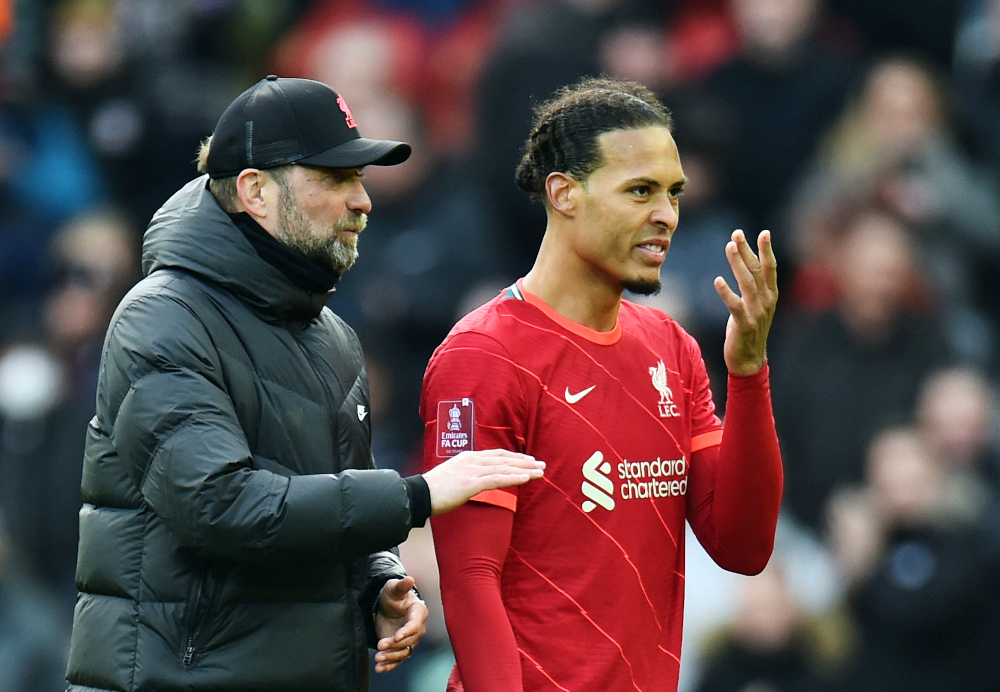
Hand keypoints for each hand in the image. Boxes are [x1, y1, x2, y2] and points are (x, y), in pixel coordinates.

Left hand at [374, 576, 427, 672]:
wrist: (388, 606)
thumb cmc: (394, 595)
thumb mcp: (394, 588)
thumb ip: (401, 586)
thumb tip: (409, 579)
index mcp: (419, 613)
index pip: (415, 625)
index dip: (406, 632)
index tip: (396, 637)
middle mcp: (417, 628)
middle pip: (409, 641)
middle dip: (395, 645)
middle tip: (380, 645)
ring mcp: (409, 640)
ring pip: (403, 652)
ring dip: (391, 657)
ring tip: (378, 658)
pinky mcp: (400, 648)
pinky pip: (397, 659)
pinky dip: (389, 665)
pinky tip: (379, 668)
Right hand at [423, 449, 544, 515]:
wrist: (419, 495)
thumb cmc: (434, 491)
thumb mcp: (454, 478)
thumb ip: (468, 476)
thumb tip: (479, 481)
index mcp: (468, 457)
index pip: (496, 455)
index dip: (514, 457)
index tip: (528, 460)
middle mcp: (472, 460)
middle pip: (504, 459)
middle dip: (524, 462)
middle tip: (541, 465)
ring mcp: (471, 470)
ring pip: (504, 468)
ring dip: (524, 470)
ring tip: (539, 472)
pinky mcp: (471, 483)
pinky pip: (497, 479)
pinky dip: (513, 478)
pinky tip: (526, 478)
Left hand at [714, 229, 777, 375]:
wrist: (749, 359)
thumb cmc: (749, 329)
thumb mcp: (755, 305)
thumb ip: (754, 287)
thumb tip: (745, 264)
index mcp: (771, 295)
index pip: (769, 268)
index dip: (766, 250)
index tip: (763, 233)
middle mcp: (767, 302)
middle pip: (757, 271)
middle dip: (747, 250)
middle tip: (737, 233)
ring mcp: (756, 313)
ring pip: (747, 283)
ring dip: (737, 263)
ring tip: (729, 247)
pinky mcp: (744, 325)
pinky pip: (735, 306)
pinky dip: (726, 292)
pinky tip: (717, 280)